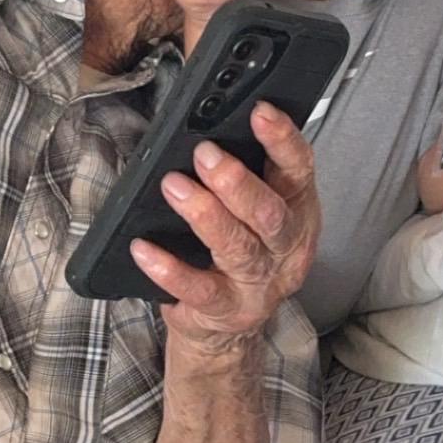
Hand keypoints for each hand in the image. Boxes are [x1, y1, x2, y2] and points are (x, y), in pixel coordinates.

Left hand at [132, 102, 317, 349]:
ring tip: (174, 187)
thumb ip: (246, 174)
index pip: (299, 170)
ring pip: (238, 249)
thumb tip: (209, 129)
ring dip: (205, 215)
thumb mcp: (253, 211)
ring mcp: (257, 284)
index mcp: (297, 211)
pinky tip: (144, 248)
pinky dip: (168, 268)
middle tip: (205, 154)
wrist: (229, 331)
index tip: (259, 111)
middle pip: (270, 214)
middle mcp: (284, 248)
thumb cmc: (239, 253)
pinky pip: (198, 289)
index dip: (283, 139)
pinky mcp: (225, 310)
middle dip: (237, 181)